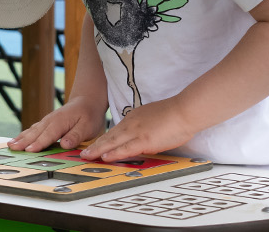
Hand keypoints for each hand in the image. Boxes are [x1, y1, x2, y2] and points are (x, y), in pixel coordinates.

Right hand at [9, 97, 106, 152]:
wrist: (86, 101)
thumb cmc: (89, 115)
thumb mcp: (88, 126)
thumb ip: (76, 135)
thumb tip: (64, 144)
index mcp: (60, 122)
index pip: (48, 135)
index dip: (38, 143)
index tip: (28, 150)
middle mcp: (50, 120)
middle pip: (36, 133)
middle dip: (23, 141)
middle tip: (12, 148)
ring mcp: (46, 121)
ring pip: (32, 131)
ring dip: (21, 138)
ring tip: (10, 145)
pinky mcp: (46, 123)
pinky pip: (33, 130)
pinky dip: (24, 135)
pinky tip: (17, 140)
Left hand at [80, 98, 201, 162]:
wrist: (185, 110)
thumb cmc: (175, 115)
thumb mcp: (154, 118)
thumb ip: (146, 126)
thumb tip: (144, 136)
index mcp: (135, 118)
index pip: (116, 131)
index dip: (104, 139)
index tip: (96, 145)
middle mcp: (132, 123)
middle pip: (109, 136)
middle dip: (95, 145)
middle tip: (83, 153)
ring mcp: (137, 131)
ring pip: (112, 142)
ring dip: (98, 150)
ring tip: (87, 156)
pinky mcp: (144, 140)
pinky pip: (125, 148)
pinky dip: (113, 153)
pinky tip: (104, 157)